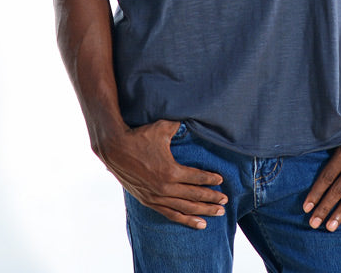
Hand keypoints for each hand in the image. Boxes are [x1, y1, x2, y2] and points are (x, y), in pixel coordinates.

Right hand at [94, 118, 227, 228]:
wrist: (115, 149)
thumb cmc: (139, 136)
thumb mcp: (162, 128)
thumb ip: (179, 125)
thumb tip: (192, 117)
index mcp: (171, 171)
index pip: (197, 178)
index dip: (210, 180)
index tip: (221, 180)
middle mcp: (165, 187)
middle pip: (194, 196)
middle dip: (212, 198)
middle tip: (225, 201)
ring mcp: (157, 196)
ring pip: (185, 208)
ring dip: (203, 211)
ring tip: (218, 213)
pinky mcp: (149, 201)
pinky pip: (171, 214)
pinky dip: (185, 219)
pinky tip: (199, 223)